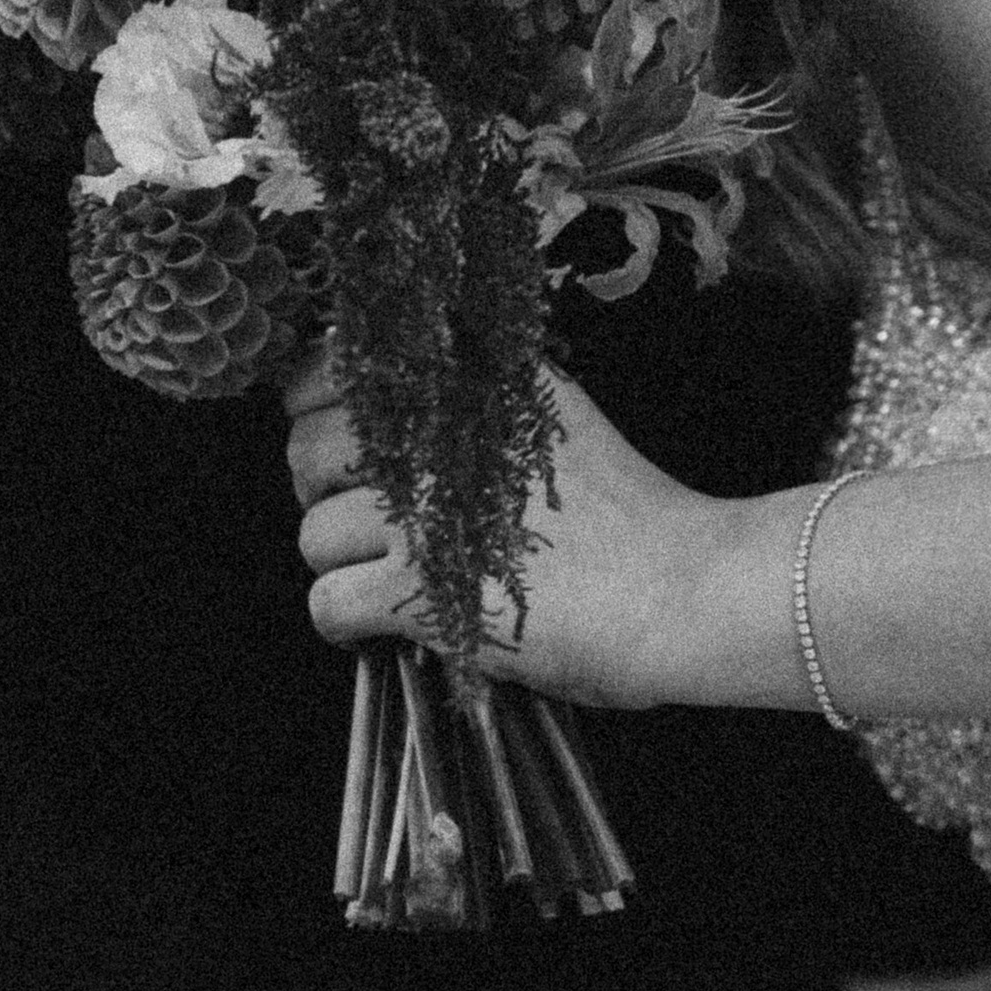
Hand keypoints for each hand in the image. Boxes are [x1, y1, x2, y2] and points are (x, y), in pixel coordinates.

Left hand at [282, 344, 732, 709]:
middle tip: (364, 520)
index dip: (319, 403)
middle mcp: (439, 432)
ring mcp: (425, 510)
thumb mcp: (561, 416)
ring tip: (391, 578)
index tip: (340, 435)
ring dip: (343, 563)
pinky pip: (327, 602)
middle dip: (322, 490)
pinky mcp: (419, 587)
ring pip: (315, 534)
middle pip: (308, 449)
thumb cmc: (636, 514)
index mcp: (474, 379)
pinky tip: (381, 625)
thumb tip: (407, 387)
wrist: (682, 587)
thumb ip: (489, 391)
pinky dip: (344, 621)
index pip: (339, 366)